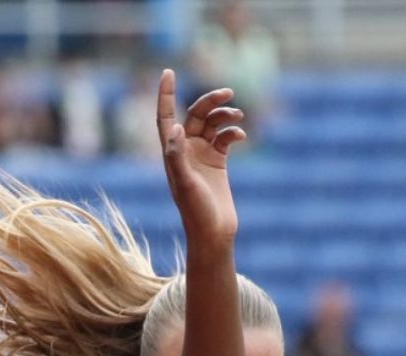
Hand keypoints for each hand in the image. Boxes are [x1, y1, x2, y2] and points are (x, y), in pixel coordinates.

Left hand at [155, 69, 244, 244]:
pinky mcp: (218, 162)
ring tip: (238, 116)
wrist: (214, 232)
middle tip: (228, 93)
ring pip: (212, 123)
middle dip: (210, 101)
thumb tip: (175, 127)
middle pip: (195, 114)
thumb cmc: (195, 212)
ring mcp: (202, 155)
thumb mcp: (184, 184)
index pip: (165, 117)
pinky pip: (225, 137)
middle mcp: (185, 150)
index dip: (165, 94)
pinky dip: (233, 132)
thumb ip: (177, 156)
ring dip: (225, 115)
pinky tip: (240, 136)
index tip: (168, 71)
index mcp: (172, 153)